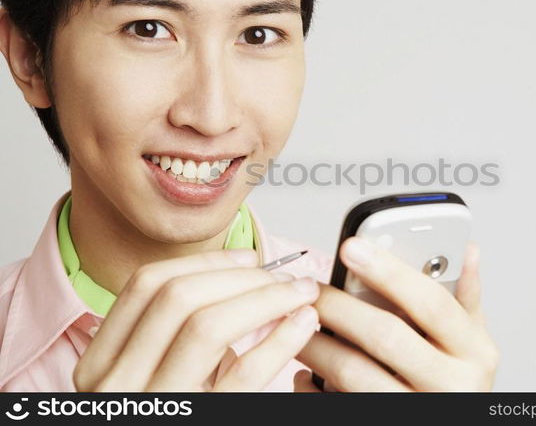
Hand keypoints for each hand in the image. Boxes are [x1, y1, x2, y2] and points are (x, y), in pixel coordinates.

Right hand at [73, 249, 319, 390]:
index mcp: (102, 363)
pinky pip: (242, 374)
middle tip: (288, 277)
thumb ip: (184, 335)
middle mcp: (116, 385)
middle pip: (179, 297)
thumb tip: (248, 279)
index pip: (146, 286)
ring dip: (265, 299)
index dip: (205, 262)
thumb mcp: (160, 377)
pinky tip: (303, 326)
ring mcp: (154, 406)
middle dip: (243, 276)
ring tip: (302, 295)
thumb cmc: (174, 413)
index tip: (250, 257)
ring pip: (206, 325)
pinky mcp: (197, 425)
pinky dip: (280, 340)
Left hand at [295, 238, 498, 390]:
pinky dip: (313, 388)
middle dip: (340, 308)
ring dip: (317, 345)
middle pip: (385, 336)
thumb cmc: (457, 382)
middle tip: (309, 290)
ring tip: (295, 324)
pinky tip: (303, 372)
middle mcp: (450, 384)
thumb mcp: (472, 341)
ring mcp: (415, 410)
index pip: (431, 303)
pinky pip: (337, 406)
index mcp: (474, 352)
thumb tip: (466, 250)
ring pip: (353, 374)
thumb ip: (465, 297)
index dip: (389, 272)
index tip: (352, 247)